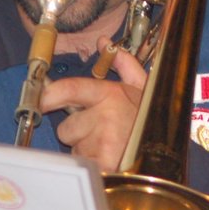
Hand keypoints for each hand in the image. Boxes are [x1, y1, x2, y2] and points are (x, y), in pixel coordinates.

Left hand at [44, 45, 147, 170]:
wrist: (167, 154)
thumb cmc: (149, 122)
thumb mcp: (141, 89)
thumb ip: (123, 64)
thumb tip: (103, 41)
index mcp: (111, 94)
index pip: (70, 89)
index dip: (49, 95)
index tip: (41, 101)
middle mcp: (106, 116)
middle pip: (66, 128)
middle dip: (79, 134)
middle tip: (103, 134)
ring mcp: (104, 142)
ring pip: (74, 149)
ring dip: (87, 151)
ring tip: (110, 148)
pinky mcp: (103, 164)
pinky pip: (82, 165)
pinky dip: (93, 167)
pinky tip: (110, 162)